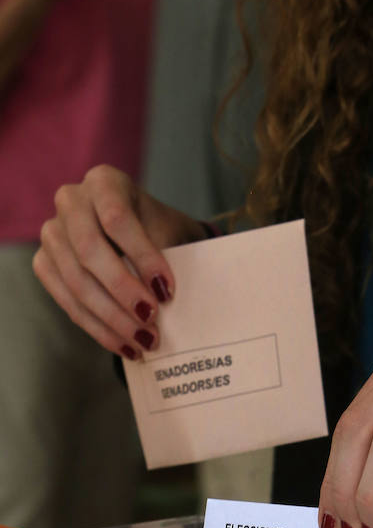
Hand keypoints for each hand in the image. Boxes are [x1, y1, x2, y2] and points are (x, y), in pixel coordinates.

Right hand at [34, 165, 208, 358]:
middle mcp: (71, 201)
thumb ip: (169, 256)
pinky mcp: (45, 263)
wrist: (144, 235)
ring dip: (112, 319)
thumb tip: (167, 300)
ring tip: (144, 342)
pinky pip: (67, 301)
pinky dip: (98, 328)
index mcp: (105, 182)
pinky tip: (125, 345)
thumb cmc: (161, 232)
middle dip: (123, 292)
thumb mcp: (171, 232)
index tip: (167, 291)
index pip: (117, 219)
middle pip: (89, 251)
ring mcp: (52, 233)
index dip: (142, 257)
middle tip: (151, 321)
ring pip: (75, 281)